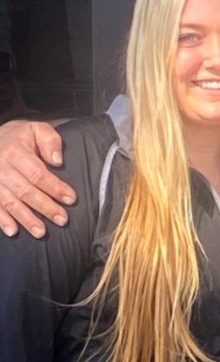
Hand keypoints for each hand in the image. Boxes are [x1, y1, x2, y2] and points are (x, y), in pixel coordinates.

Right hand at [0, 120, 71, 237]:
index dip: (55, 187)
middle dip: (45, 207)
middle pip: (25, 191)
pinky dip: (2, 220)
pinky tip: (12, 231)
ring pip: (9, 202)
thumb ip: (50, 141)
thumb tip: (57, 161)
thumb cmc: (20, 135)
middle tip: (62, 220)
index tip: (71, 199)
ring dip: (25, 218)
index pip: (38, 174)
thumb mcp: (37, 128)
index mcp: (16, 152)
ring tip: (41, 232)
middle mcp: (1, 168)